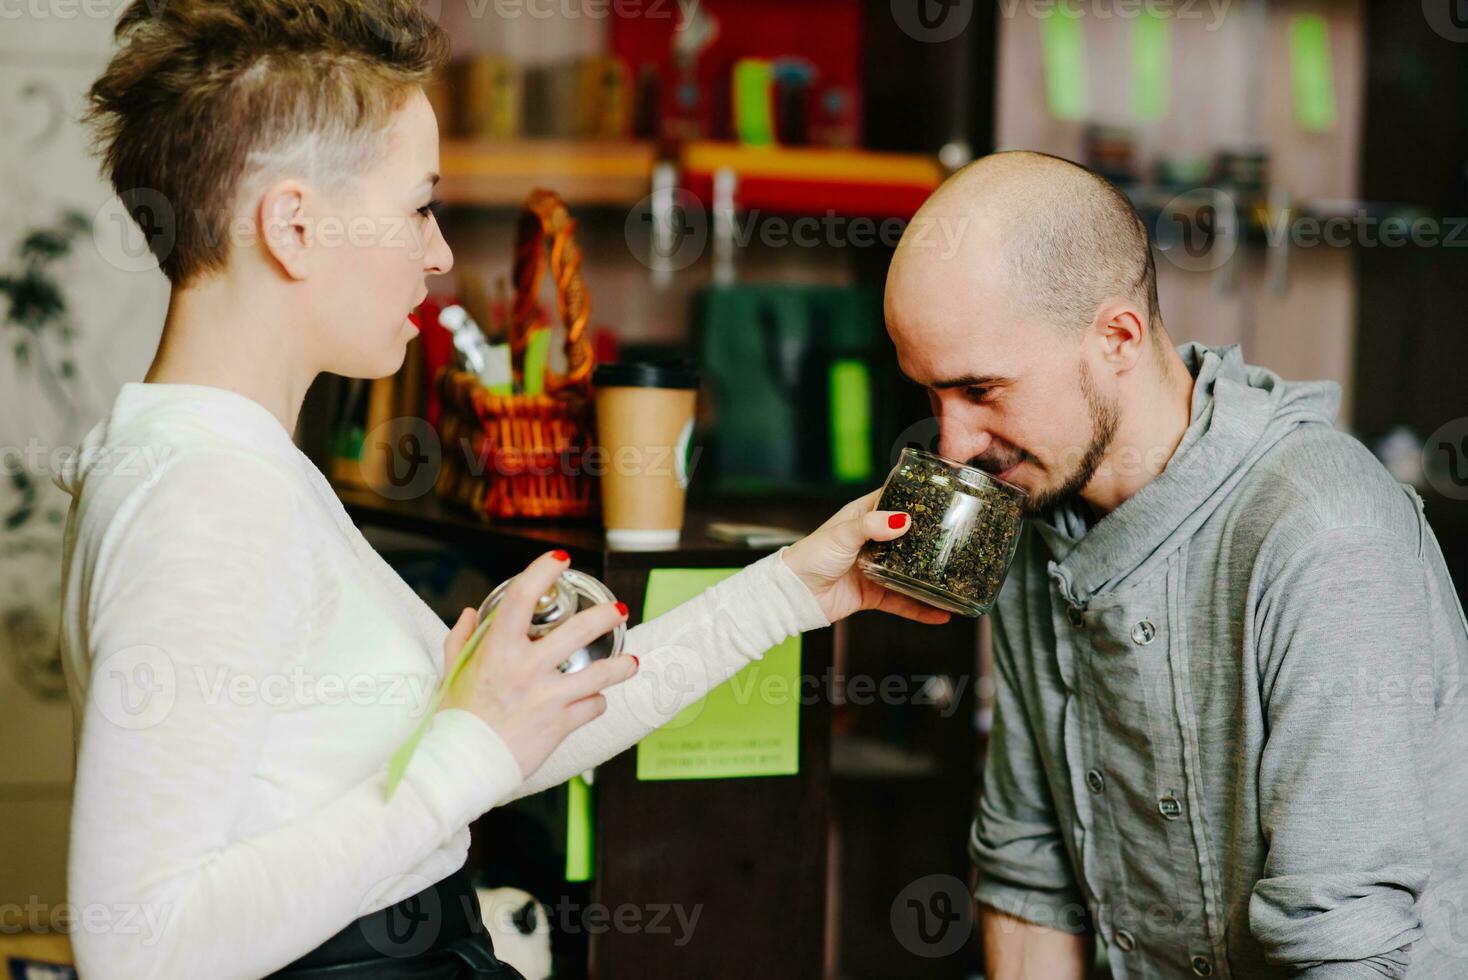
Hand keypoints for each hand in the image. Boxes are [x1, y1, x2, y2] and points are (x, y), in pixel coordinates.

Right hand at [440, 550, 637, 776]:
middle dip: (604, 617)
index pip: (520, 598)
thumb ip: (462, 639)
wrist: (463, 764)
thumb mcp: (451, 672)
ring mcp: (546, 697)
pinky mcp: (559, 724)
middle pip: (577, 632)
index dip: (542, 572)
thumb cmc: (455, 717)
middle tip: (618, 610)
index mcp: (496, 650)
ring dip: (620, 666)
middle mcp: (525, 669)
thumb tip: (470, 613)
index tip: (560, 560)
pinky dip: (595, 702)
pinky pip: (592, 707)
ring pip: (599, 674)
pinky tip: (595, 700)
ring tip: (631, 661)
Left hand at [781, 488, 952, 624]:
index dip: (917, 498)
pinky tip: (941, 614)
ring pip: (910, 571)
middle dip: (932, 539)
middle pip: (909, 537)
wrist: (794, 595)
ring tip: (956, 578)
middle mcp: (873, 541)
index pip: (895, 501)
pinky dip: (921, 610)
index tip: (943, 496)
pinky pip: (902, 602)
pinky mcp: (874, 593)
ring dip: (930, 577)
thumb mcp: (842, 534)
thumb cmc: (810, 557)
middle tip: (959, 539)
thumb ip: (871, 525)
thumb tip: (903, 520)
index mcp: (863, 517)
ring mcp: (876, 568)